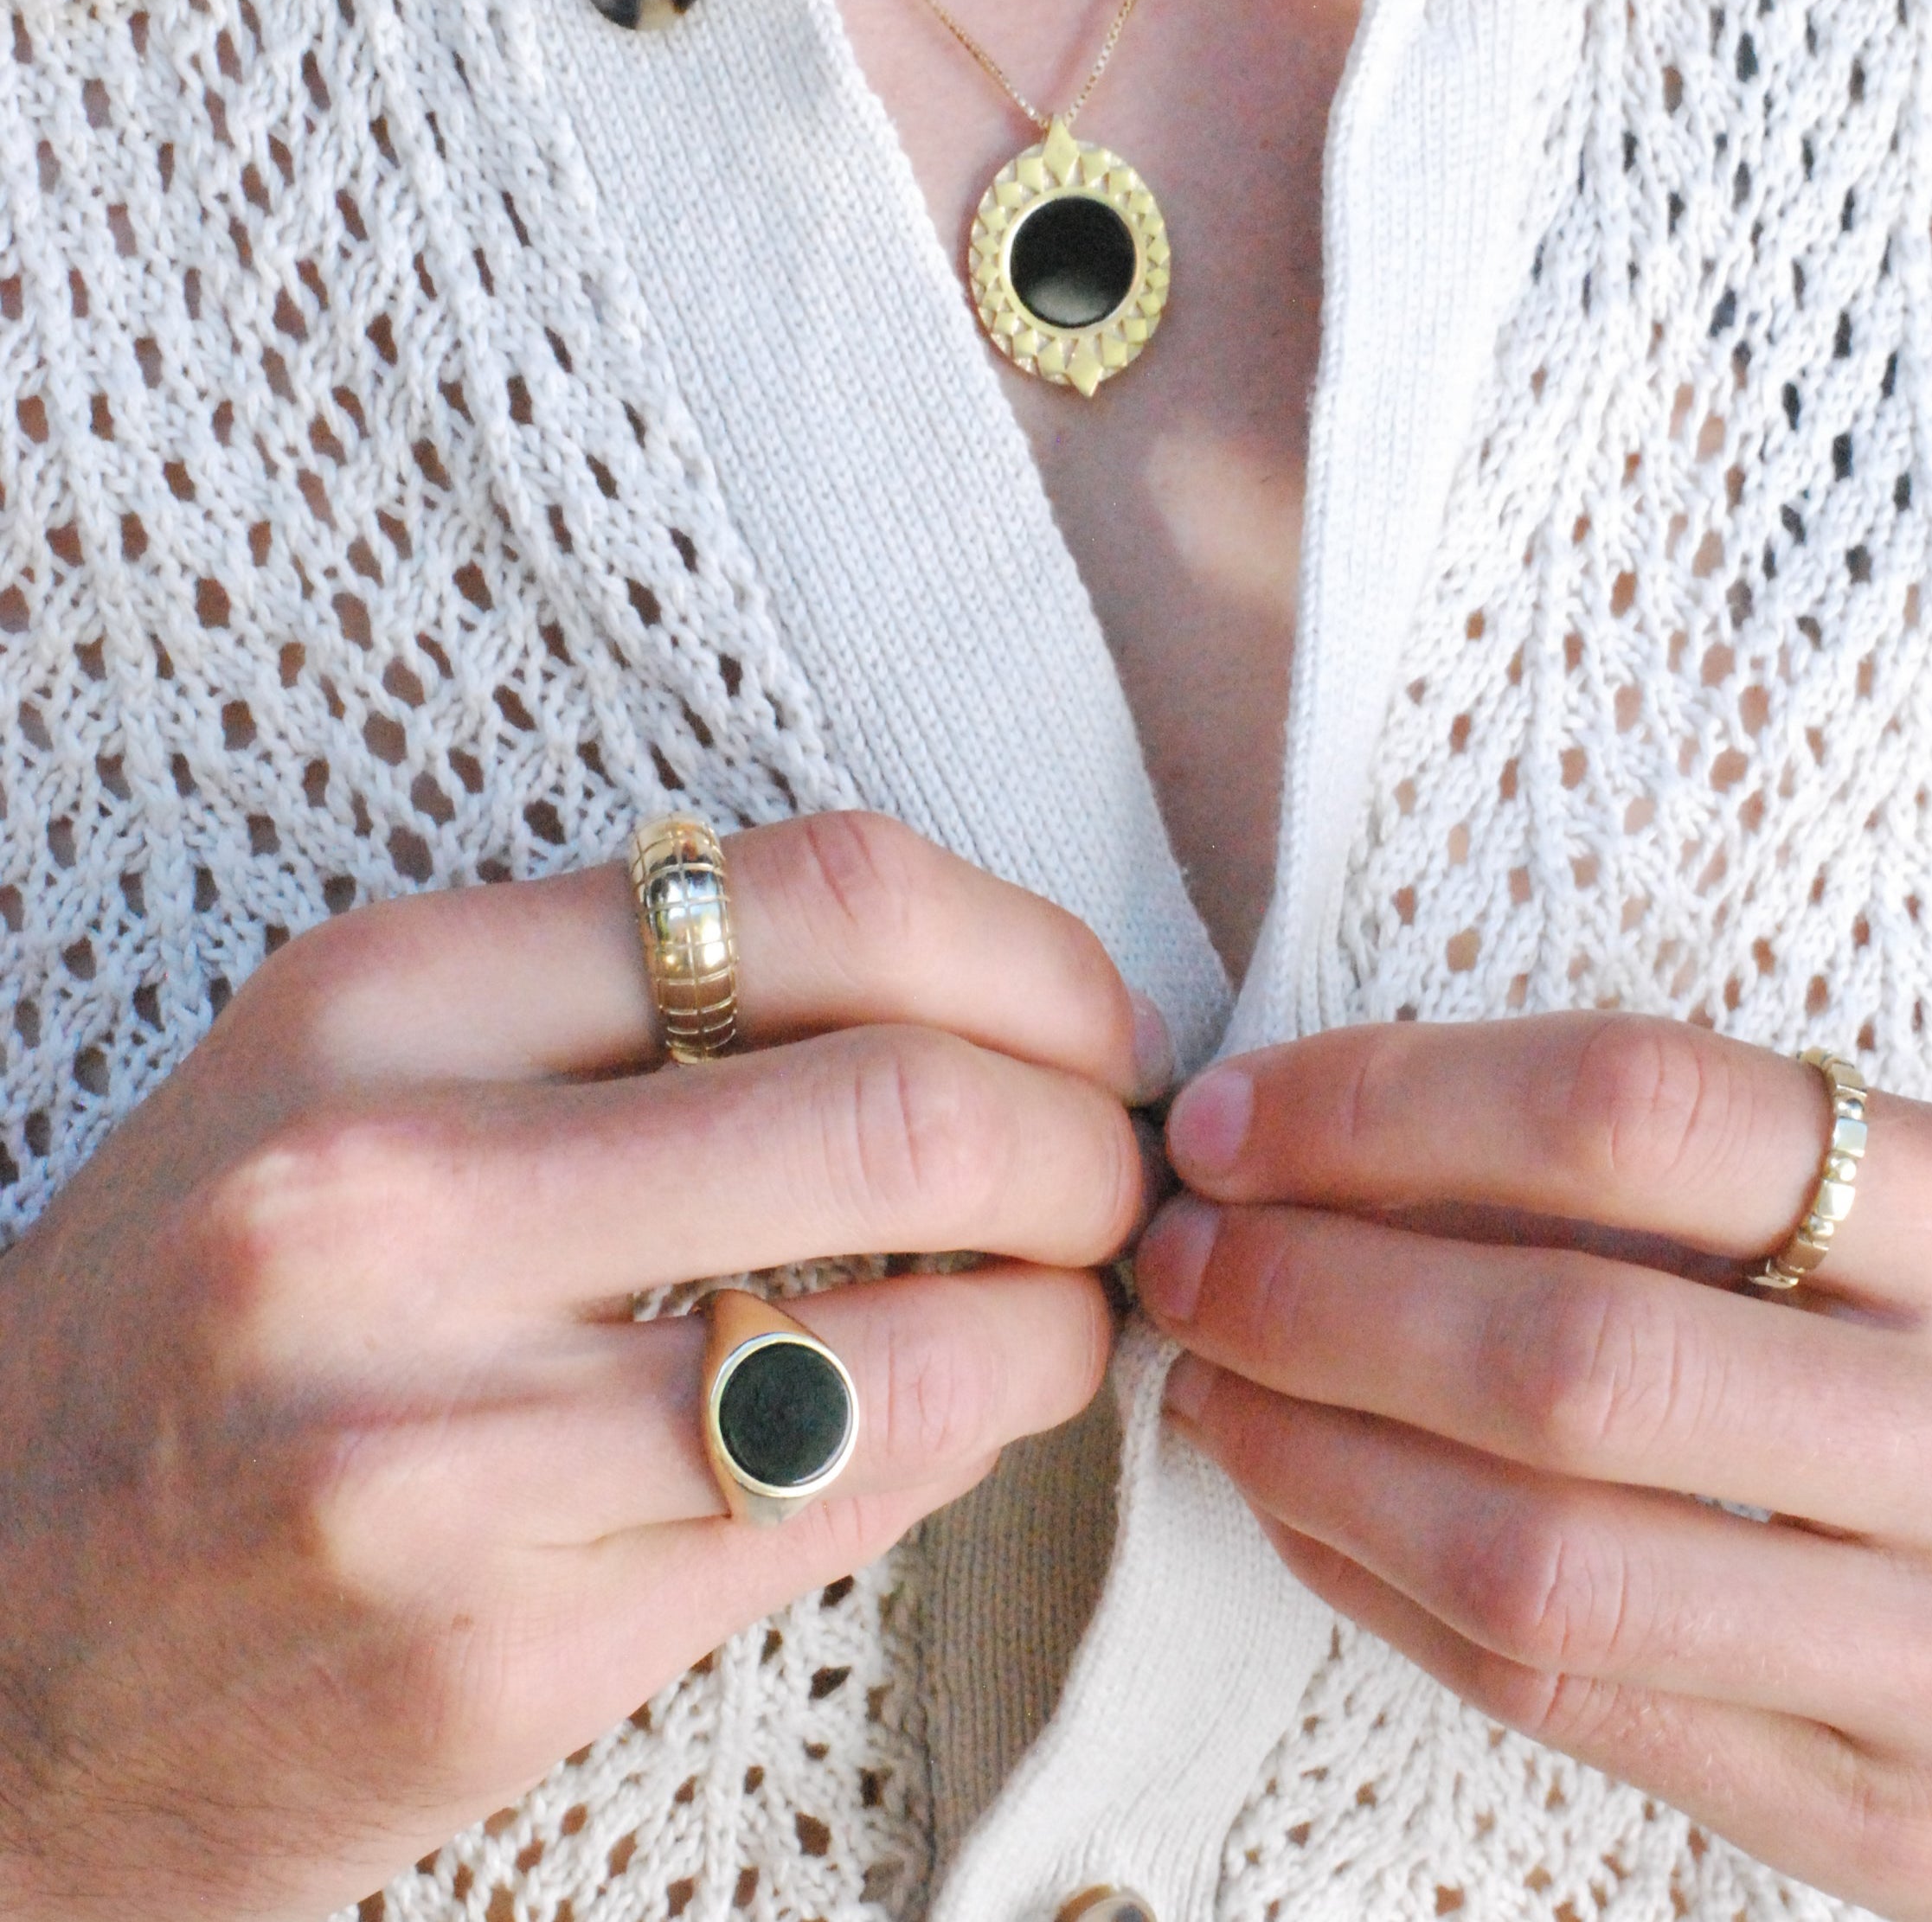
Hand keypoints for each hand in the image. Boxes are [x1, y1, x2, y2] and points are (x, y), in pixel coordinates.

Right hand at [0, 813, 1159, 1921]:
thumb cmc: (204, 1335)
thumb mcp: (348, 1089)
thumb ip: (613, 1009)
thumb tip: (957, 995)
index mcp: (374, 1005)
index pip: (816, 893)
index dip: (1025, 952)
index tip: (1083, 1018)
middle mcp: (388, 1201)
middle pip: (908, 1104)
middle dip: (1086, 1136)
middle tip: (1116, 1167)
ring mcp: (437, 1442)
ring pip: (921, 1335)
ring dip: (1063, 1314)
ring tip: (1069, 1302)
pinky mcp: (496, 1649)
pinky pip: (841, 1511)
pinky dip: (963, 1442)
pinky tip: (957, 1412)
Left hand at [1135, 1014, 1931, 1921]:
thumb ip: (1718, 1169)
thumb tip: (1363, 1124)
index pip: (1650, 1112)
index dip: (1398, 1099)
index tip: (1251, 1108)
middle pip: (1566, 1351)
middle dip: (1314, 1288)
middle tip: (1186, 1244)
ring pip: (1537, 1555)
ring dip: (1310, 1450)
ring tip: (1208, 1375)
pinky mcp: (1882, 1827)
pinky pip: (1566, 1696)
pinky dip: (1381, 1586)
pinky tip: (1299, 1503)